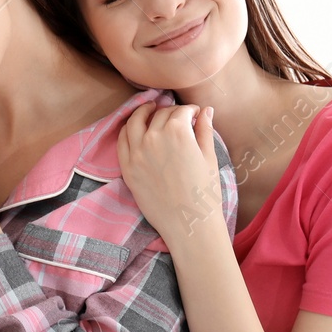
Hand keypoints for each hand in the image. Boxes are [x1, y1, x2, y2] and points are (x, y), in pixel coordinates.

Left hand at [117, 102, 225, 242]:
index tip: (193, 114)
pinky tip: (134, 128)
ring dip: (143, 112)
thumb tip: (206, 110)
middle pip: (159, 114)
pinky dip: (127, 129)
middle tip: (176, 116)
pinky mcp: (127, 166)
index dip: (189, 110)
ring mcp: (137, 152)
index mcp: (178, 132)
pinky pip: (121, 140)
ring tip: (149, 109)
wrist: (188, 222)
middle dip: (170, 111)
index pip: (181, 111)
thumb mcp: (209, 157)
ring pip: (135, 121)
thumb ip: (204, 130)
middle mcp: (154, 137)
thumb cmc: (204, 192)